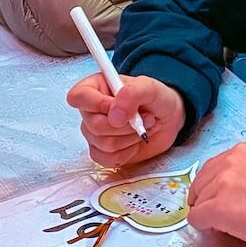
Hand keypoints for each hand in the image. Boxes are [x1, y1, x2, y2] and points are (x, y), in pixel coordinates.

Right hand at [67, 73, 184, 168]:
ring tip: (142, 127)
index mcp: (95, 87)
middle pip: (93, 125)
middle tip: (143, 118)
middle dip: (124, 125)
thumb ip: (132, 94)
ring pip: (103, 144)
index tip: (120, 108)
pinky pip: (107, 159)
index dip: (98, 105)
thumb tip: (114, 116)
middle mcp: (90, 110)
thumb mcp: (149, 87)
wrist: (167, 119)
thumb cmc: (155, 99)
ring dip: (129, 137)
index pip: (78, 96)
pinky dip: (127, 152)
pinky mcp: (102, 151)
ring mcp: (94, 133)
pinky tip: (134, 141)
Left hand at [188, 144, 245, 246]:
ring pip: (198, 202)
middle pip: (200, 182)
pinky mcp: (217, 208)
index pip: (212, 167)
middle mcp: (229, 162)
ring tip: (229, 222)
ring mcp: (222, 184)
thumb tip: (229, 191)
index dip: (214, 185)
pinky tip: (220, 229)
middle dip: (206, 198)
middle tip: (217, 213)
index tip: (219, 196)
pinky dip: (203, 226)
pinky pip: (196, 218)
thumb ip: (244, 174)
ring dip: (208, 214)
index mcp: (243, 151)